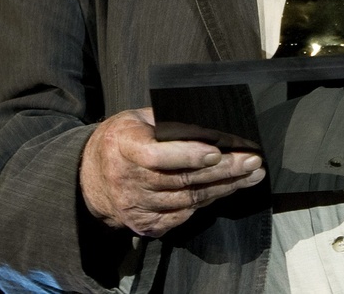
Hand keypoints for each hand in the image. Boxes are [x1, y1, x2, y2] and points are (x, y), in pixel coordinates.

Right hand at [79, 107, 264, 237]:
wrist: (90, 177)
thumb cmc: (124, 139)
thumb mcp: (139, 119)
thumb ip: (168, 120)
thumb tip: (211, 122)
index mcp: (123, 146)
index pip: (156, 156)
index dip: (187, 155)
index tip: (217, 152)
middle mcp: (126, 180)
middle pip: (181, 180)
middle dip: (223, 171)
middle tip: (253, 162)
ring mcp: (134, 207)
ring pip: (188, 200)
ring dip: (224, 187)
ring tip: (250, 175)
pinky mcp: (143, 225)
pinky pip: (183, 215)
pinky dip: (207, 201)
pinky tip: (227, 189)